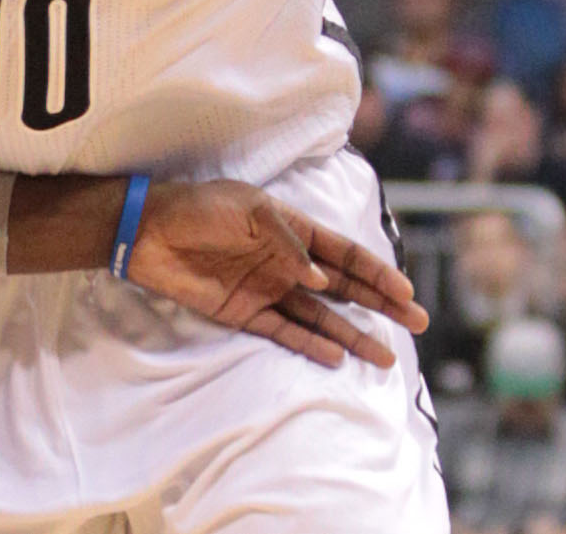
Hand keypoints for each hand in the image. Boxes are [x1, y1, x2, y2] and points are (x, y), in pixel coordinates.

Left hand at [125, 178, 428, 368]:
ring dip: (352, 334)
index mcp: (293, 229)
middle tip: (416, 323)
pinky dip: (310, 344)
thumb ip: (287, 243)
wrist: (149, 231)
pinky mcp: (244, 313)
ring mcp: (268, 290)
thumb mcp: (248, 210)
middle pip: (344, 288)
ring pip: (321, 316)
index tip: (405, 291)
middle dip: (380, 305)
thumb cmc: (201, 208)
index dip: (376, 271)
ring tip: (385, 356)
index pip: (345, 253)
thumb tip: (322, 278)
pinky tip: (336, 357)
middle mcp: (287, 263)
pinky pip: (285, 332)